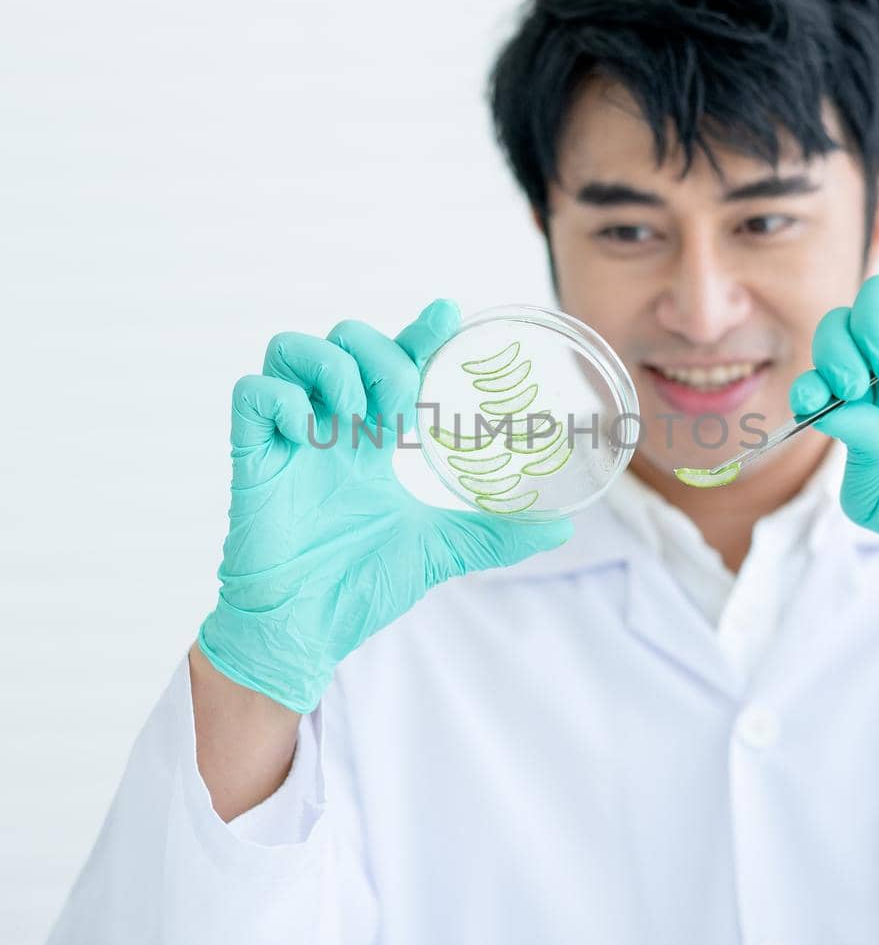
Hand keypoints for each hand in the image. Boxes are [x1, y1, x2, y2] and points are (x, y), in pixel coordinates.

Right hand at [197, 298, 572, 712]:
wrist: (305, 630)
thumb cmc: (359, 585)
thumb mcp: (440, 550)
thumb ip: (494, 534)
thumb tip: (562, 527)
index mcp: (369, 440)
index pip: (394, 359)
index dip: (418, 332)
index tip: (448, 315)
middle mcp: (328, 426)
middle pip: (344, 338)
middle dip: (380, 356)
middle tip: (400, 410)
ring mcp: (287, 438)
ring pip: (292, 347)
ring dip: (333, 368)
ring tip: (357, 417)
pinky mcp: (251, 456)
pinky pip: (252, 392)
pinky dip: (284, 399)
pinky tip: (309, 436)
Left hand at [788, 275, 878, 629]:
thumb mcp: (874, 490)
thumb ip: (852, 442)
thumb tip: (828, 399)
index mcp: (862, 407)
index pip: (820, 370)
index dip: (810, 378)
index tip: (814, 400)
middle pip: (842, 324)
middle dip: (836, 347)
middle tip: (856, 384)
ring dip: (870, 323)